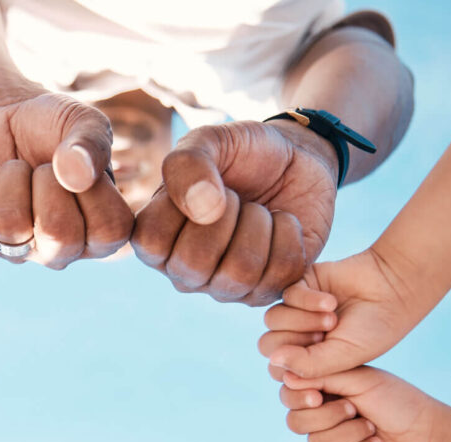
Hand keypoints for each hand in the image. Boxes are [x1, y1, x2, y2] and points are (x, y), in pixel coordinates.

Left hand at [0, 92, 133, 267]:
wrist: (7, 118)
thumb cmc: (56, 126)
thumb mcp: (85, 122)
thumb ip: (92, 145)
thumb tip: (75, 176)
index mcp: (104, 234)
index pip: (108, 231)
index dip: (92, 189)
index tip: (79, 164)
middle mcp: (64, 252)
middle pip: (57, 236)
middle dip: (46, 181)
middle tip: (43, 165)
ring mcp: (21, 252)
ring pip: (9, 227)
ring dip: (11, 179)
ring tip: (17, 168)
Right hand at [131, 119, 338, 304]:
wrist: (299, 160)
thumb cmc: (244, 153)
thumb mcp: (209, 140)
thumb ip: (187, 163)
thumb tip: (203, 211)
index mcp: (155, 238)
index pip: (152, 240)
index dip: (183, 204)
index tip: (202, 181)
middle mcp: (184, 271)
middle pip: (194, 263)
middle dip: (227, 215)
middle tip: (237, 196)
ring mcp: (224, 287)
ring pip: (240, 271)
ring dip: (260, 225)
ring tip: (260, 209)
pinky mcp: (266, 291)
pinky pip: (280, 274)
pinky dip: (289, 234)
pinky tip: (282, 223)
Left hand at [260, 246, 426, 378]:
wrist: (394, 291)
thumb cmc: (373, 330)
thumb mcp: (343, 357)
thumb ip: (308, 365)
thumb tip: (273, 361)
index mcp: (305, 358)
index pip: (276, 369)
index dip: (293, 367)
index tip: (324, 364)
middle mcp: (297, 334)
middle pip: (268, 344)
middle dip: (296, 341)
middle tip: (326, 336)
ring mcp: (296, 309)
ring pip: (273, 319)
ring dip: (302, 320)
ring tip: (332, 318)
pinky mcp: (300, 284)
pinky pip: (286, 295)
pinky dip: (307, 300)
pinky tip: (331, 301)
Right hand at [279, 365, 447, 441]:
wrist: (427, 434)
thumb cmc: (396, 400)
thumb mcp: (358, 379)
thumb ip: (321, 374)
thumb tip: (284, 372)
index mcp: (321, 391)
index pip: (289, 395)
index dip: (299, 397)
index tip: (320, 394)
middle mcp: (320, 417)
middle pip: (294, 421)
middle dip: (328, 415)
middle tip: (354, 408)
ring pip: (315, 441)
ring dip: (350, 433)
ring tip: (373, 427)